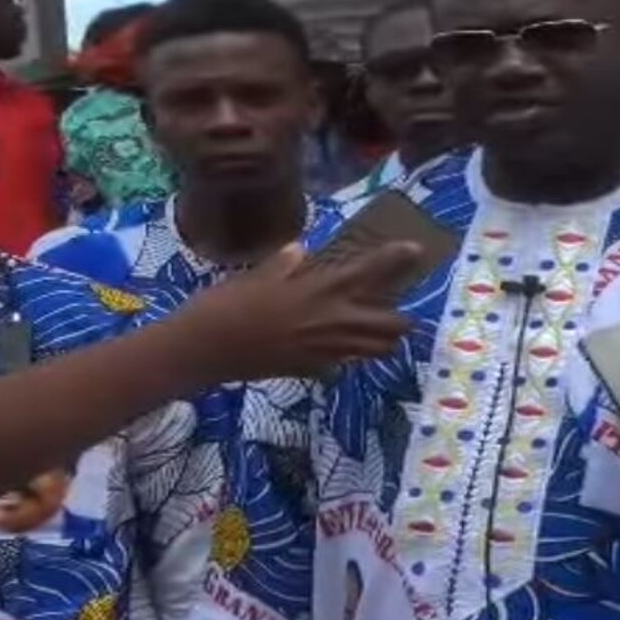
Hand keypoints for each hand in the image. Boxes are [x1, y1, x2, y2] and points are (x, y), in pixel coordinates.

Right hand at [176, 240, 420, 379]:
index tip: (415, 249)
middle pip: (392, 325)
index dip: (398, 258)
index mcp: (320, 289)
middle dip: (401, 317)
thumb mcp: (255, 275)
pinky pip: (345, 365)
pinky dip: (348, 358)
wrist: (204, 351)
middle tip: (393, 306)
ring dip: (382, 340)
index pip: (372, 271)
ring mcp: (326, 350)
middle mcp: (332, 321)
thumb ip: (283, 264)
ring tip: (374, 328)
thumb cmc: (225, 304)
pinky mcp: (312, 370)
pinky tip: (336, 348)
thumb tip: (298, 251)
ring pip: (376, 350)